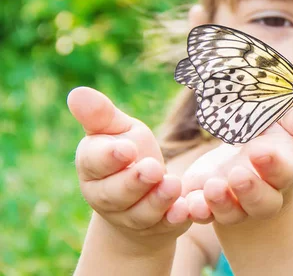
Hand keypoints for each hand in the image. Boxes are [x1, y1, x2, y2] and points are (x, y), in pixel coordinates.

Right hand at [68, 87, 191, 247]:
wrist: (143, 196)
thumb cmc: (129, 154)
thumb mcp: (118, 130)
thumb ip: (101, 116)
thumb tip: (77, 92)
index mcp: (93, 167)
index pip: (94, 163)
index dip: (109, 157)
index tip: (126, 149)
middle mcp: (107, 197)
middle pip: (116, 193)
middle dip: (134, 181)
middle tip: (153, 168)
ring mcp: (133, 216)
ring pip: (141, 212)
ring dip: (157, 200)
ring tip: (173, 184)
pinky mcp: (159, 228)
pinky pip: (166, 226)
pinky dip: (175, 218)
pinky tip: (186, 209)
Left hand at [181, 104, 292, 224]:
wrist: (247, 153)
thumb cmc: (272, 132)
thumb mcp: (286, 120)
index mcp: (286, 166)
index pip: (285, 170)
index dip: (274, 164)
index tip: (260, 151)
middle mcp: (266, 190)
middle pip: (264, 201)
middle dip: (252, 190)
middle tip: (238, 174)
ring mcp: (238, 201)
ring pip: (234, 212)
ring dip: (222, 203)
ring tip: (211, 186)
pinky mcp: (211, 204)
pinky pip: (204, 213)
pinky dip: (196, 210)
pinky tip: (188, 202)